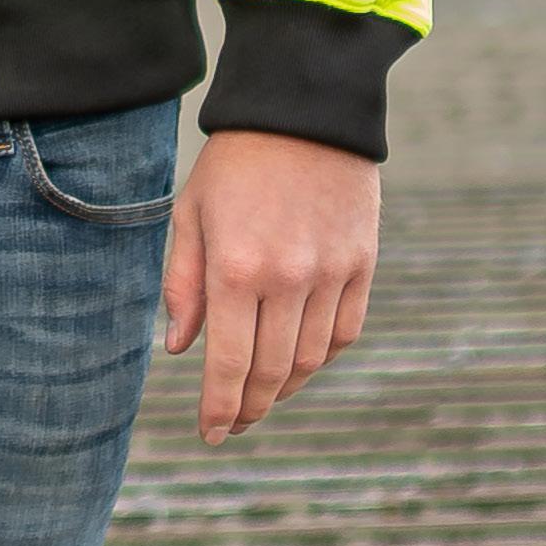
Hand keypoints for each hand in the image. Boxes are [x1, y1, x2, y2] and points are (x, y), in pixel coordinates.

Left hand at [161, 130, 379, 443]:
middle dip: (248, 407)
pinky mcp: (363, 264)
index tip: (209, 435)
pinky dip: (322, 357)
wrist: (305, 111)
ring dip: (285, 388)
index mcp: (235, 269)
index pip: (226, 365)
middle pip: (270, 372)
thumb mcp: (191, 215)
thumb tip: (181, 349)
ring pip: (310, 359)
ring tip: (261, 397)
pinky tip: (300, 362)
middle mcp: (287, 279)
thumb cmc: (234, 164)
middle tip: (232, 423)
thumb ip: (183, 285)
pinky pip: (345, 331)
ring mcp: (331, 274)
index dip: (217, 409)